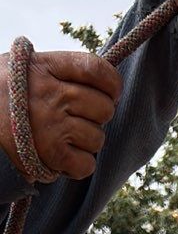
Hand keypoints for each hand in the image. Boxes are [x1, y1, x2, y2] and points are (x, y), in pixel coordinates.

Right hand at [0, 50, 121, 180]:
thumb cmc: (1, 95)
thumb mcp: (23, 68)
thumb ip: (59, 71)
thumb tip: (100, 80)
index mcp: (45, 67)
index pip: (96, 69)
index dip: (112, 84)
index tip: (111, 93)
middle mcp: (51, 94)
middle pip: (104, 108)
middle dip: (97, 117)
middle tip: (78, 120)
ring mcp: (52, 125)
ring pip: (97, 138)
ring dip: (86, 143)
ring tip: (64, 139)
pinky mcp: (51, 154)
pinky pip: (86, 165)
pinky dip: (78, 166)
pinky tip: (63, 158)